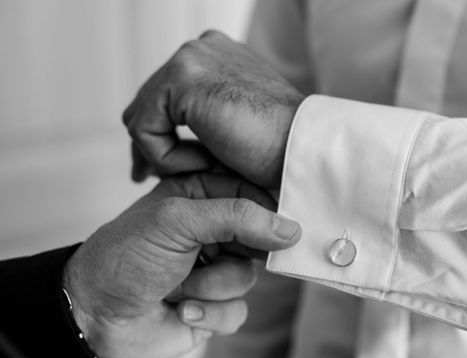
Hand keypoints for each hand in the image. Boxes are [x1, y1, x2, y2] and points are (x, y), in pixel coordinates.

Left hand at [63, 173, 300, 357]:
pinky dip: (210, 313)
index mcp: (200, 198)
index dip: (267, 211)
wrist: (91, 319)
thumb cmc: (124, 259)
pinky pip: (238, 311)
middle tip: (214, 256)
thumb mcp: (177, 222)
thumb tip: (291, 229)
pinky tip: (180, 310)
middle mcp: (210, 233)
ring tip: (177, 288)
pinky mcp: (213, 307)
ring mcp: (212, 271)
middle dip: (236, 254)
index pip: (252, 194)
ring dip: (212, 286)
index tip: (281, 227)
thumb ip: (236, 217)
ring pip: (249, 278)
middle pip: (257, 238)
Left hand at [122, 30, 303, 187]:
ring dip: (163, 155)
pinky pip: (144, 128)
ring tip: (198, 173)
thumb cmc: (280, 150)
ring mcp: (189, 58)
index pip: (165, 95)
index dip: (158, 134)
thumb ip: (207, 122)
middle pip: (146, 103)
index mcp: (217, 56)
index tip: (155, 168)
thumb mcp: (237, 129)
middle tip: (145, 178)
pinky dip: (164, 157)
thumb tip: (170, 141)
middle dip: (148, 145)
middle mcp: (200, 48)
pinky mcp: (180, 79)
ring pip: (141, 117)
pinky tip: (201, 165)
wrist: (303, 149)